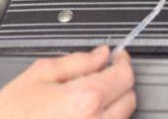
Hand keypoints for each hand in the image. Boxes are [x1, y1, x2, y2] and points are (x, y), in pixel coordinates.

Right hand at [0, 45, 135, 118]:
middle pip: (129, 99)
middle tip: (101, 75)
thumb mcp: (38, 76)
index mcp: (86, 99)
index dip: (123, 61)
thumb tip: (101, 54)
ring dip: (112, 105)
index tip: (117, 56)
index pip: (125, 75)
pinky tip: (79, 117)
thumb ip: (76, 61)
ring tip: (85, 99)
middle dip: (119, 83)